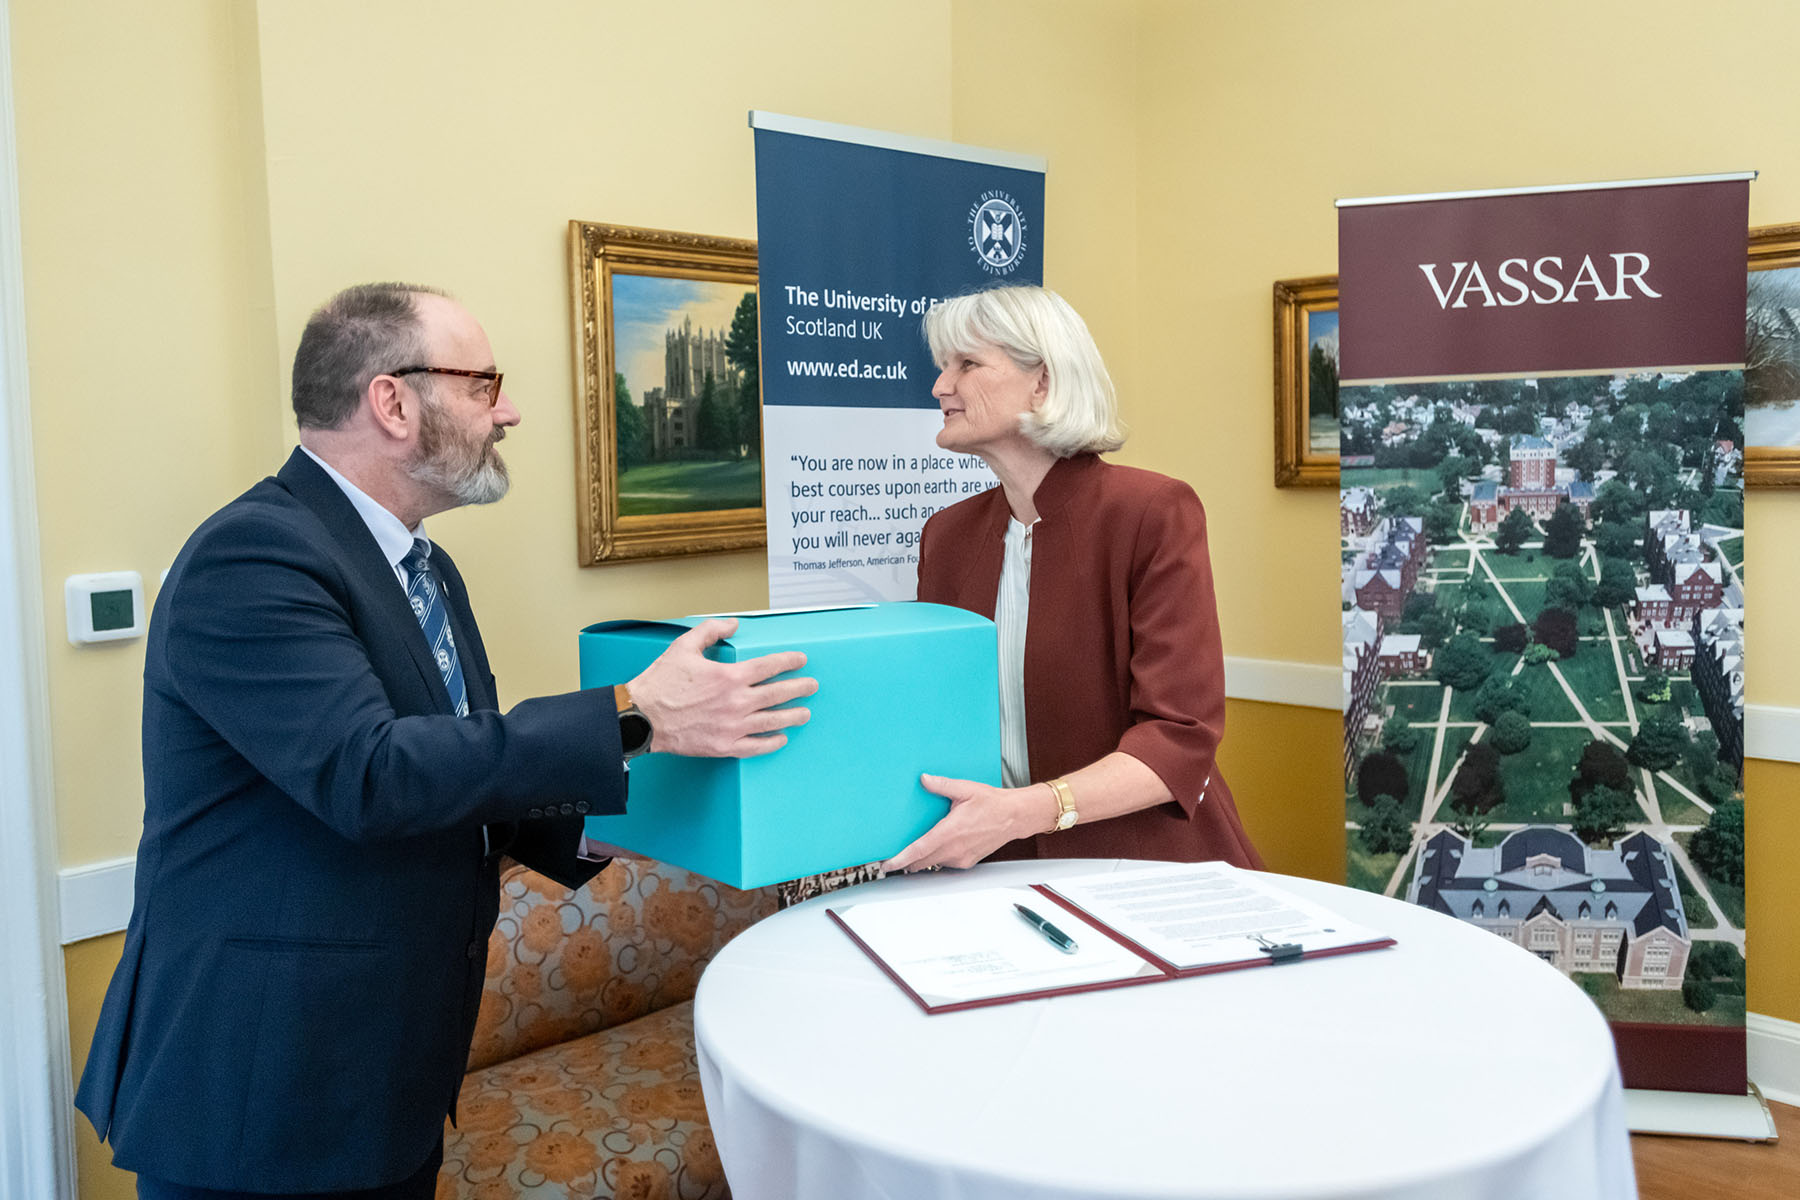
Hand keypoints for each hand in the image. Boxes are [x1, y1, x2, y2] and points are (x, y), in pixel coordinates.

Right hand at [627, 618, 816, 757]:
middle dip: (799, 689)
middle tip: (812, 686)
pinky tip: (780, 739)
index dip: (789, 662)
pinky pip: (755, 747)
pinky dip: (771, 743)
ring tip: (805, 713)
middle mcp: (736, 702)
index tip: (801, 661)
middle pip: (778, 694)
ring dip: (793, 716)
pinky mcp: (723, 746)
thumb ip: (711, 631)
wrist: (641, 717)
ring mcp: (732, 727)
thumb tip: (734, 624)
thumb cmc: (661, 683)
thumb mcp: (684, 646)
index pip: (770, 667)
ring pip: (772, 721)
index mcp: (729, 677)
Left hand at [882, 774, 1057, 871]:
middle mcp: (954, 849)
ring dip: (921, 861)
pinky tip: (935, 849)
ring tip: (911, 854)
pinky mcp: (968, 862)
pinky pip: (946, 863)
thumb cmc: (993, 803)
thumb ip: (942, 785)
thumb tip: (924, 779)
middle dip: (906, 863)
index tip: (887, 864)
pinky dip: (936, 859)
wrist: (1014, 817)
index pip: (918, 850)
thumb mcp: (965, 789)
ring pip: (933, 864)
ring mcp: (961, 858)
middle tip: (892, 860)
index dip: (900, 859)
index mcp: (950, 832)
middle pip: (922, 862)